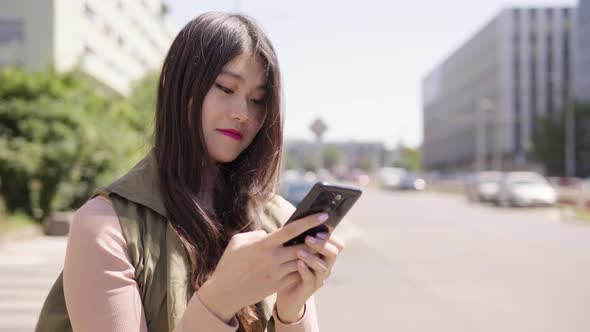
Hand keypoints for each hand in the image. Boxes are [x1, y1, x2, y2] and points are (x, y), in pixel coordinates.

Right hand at [196, 213, 327, 321]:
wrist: (225, 293)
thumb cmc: (229, 263)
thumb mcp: (238, 242)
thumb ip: (256, 234)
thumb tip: (269, 233)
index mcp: (263, 245)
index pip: (291, 230)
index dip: (309, 221)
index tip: (323, 215)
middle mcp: (273, 258)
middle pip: (303, 247)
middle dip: (317, 240)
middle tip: (326, 233)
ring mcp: (276, 273)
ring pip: (302, 261)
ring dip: (311, 254)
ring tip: (319, 246)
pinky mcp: (278, 285)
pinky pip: (296, 274)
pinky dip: (303, 267)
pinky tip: (307, 262)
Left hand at [275, 231, 344, 322]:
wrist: (285, 292)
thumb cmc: (290, 266)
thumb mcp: (296, 249)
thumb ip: (300, 237)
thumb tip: (297, 219)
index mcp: (325, 254)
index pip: (337, 244)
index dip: (330, 236)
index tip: (319, 228)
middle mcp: (326, 266)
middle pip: (333, 253)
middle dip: (322, 244)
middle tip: (308, 238)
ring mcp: (319, 278)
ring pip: (323, 267)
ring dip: (312, 257)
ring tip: (299, 251)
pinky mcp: (310, 288)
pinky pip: (311, 279)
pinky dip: (305, 271)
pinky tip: (298, 264)